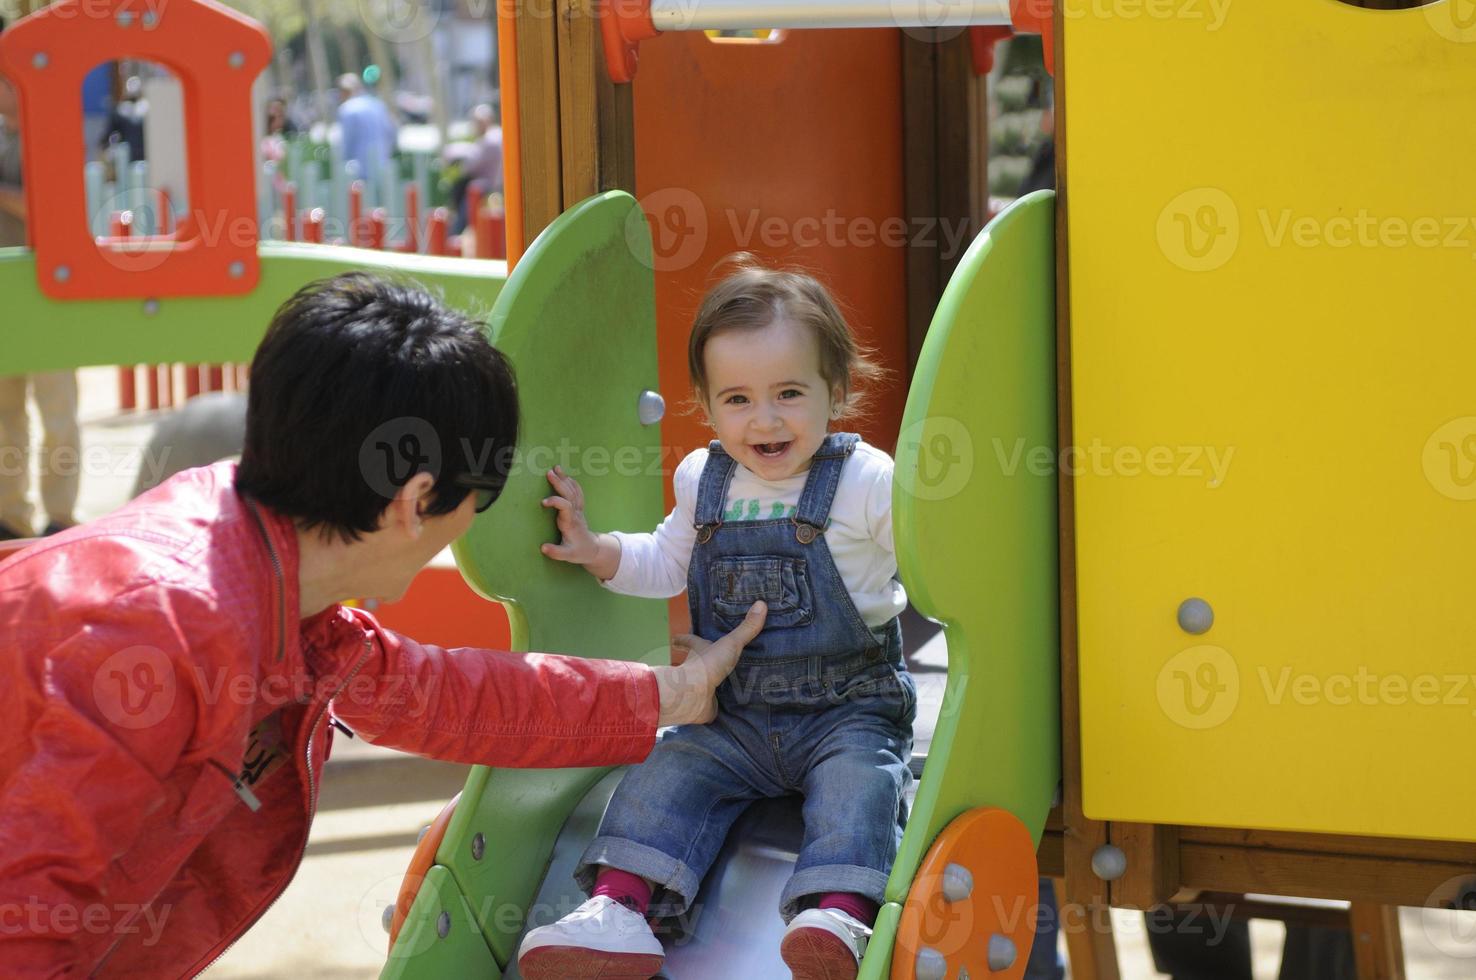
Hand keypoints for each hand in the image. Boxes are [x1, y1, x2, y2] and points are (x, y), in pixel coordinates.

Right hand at [540, 466, 600, 564]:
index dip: (555, 502)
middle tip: (549, 472)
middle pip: (569, 495)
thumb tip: (543, 548)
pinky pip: (577, 492)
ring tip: (556, 468)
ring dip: (565, 479)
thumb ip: (556, 552)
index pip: (565, 507)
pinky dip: (572, 483)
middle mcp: (575, 514)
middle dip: (559, 483)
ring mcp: (578, 510)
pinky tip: (565, 476)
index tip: (543, 502)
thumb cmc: (579, 552)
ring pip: (573, 491)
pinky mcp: (579, 508)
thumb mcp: (568, 556)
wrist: (593, 549)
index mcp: (571, 523)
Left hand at [655, 602, 766, 725]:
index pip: (689, 641)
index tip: (674, 638)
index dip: (683, 639)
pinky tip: (737, 705)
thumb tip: (762, 603)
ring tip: (734, 682)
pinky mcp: (709, 705)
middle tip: (713, 659)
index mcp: (698, 652)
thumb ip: (746, 628)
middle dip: (703, 662)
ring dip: (717, 683)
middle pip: (698, 663)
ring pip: (708, 684)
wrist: (695, 695)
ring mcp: (701, 688)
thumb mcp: (730, 644)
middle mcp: (697, 669)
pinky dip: (725, 704)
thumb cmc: (707, 665)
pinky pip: (719, 704)